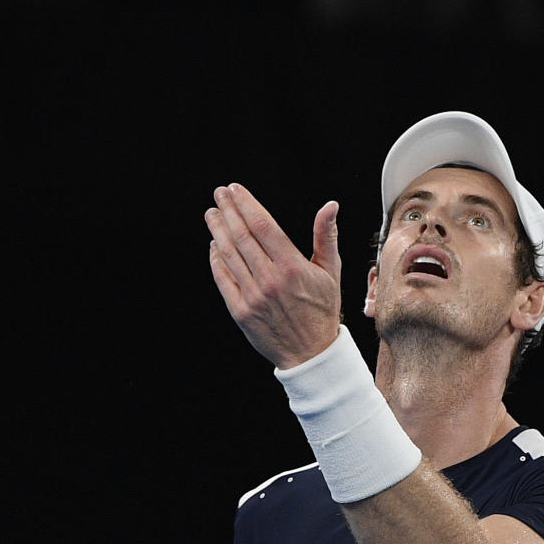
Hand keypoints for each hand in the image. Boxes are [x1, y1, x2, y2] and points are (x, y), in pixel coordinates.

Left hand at [205, 183, 341, 368]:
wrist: (311, 353)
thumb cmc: (322, 309)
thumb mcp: (331, 271)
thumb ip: (326, 236)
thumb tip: (330, 206)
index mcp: (292, 266)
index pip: (263, 226)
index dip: (246, 204)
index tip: (236, 190)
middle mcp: (270, 279)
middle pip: (242, 236)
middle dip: (228, 211)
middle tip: (220, 194)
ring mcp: (252, 296)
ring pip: (229, 255)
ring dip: (218, 231)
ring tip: (212, 214)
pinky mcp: (240, 311)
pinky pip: (223, 279)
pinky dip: (216, 260)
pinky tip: (214, 246)